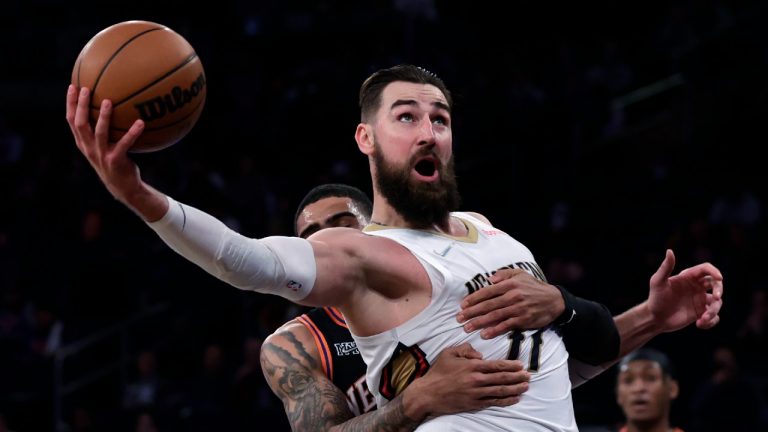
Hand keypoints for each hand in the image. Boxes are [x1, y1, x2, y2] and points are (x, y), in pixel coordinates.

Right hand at [66, 85, 166, 220]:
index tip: (72, 86)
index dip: (70, 104)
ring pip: (99, 132)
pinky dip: (133, 132)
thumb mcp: (104, 146)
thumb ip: (102, 130)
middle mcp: (89, 148)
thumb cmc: (115, 161)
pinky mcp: (115, 160)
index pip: (71, 120)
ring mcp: (101, 155)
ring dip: (103, 116)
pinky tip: (141, 122)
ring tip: (108, 101)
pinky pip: (124, 143)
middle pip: (79, 124)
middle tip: (86, 89)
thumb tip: (111, 105)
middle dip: (80, 105)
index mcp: (83, 143)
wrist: (123, 187)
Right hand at [406, 343, 528, 417]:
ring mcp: (476, 393)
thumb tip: (480, 354)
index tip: (521, 365)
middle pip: (502, 378)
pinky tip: (514, 398)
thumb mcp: (449, 353)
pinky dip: (506, 400)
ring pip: (500, 391)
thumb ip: (465, 349)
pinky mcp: (474, 404)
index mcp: (472, 366)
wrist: (428, 393)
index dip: (511, 365)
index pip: (496, 365)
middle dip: (517, 377)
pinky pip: (493, 402)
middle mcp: (476, 380)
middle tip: (528, 376)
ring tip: (525, 386)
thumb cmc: (438, 372)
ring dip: (515, 388)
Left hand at [457, 268, 563, 338]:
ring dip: (479, 322)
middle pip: (488, 305)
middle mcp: (512, 296)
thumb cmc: (534, 286)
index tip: (462, 305)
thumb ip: (503, 274)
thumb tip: (489, 279)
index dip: (473, 299)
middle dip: (471, 312)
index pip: (487, 292)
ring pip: (494, 316)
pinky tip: (485, 334)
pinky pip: (506, 326)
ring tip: (467, 327)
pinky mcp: (523, 320)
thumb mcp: (520, 274)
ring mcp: (518, 309)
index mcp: (509, 284)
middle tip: (459, 318)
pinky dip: (495, 330)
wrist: (554, 300)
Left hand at [648, 249, 723, 331]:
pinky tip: (699, 324)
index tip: (719, 278)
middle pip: (716, 284)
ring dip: (713, 311)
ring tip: (702, 319)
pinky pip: (714, 316)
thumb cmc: (655, 298)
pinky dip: (711, 321)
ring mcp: (700, 300)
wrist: (654, 318)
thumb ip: (665, 267)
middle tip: (717, 298)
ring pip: (717, 302)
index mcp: (689, 277)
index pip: (706, 269)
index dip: (714, 271)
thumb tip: (669, 251)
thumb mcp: (657, 282)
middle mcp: (697, 287)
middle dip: (720, 290)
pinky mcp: (701, 313)